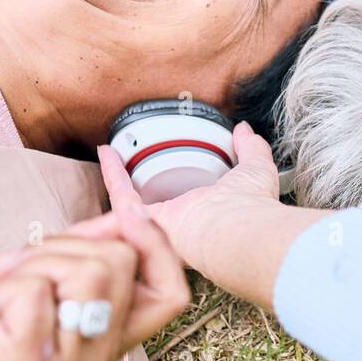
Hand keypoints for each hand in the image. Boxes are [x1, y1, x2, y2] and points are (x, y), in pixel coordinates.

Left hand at [0, 196, 188, 360]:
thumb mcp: (30, 283)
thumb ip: (75, 255)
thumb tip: (120, 217)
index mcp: (101, 340)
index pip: (173, 294)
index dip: (158, 245)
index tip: (127, 214)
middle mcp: (93, 359)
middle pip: (124, 265)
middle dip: (68, 243)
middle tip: (27, 267)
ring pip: (94, 273)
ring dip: (39, 262)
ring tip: (9, 287)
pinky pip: (36, 294)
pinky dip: (7, 284)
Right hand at [97, 125, 278, 271]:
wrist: (240, 229)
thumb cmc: (251, 208)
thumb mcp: (255, 170)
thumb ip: (251, 149)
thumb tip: (245, 131)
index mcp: (207, 214)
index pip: (186, 200)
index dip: (175, 185)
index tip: (165, 167)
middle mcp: (182, 226)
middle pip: (154, 205)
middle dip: (138, 185)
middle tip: (125, 162)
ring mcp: (162, 226)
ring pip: (132, 202)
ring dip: (118, 177)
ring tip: (109, 154)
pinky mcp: (148, 219)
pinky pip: (122, 195)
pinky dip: (111, 172)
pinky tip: (106, 152)